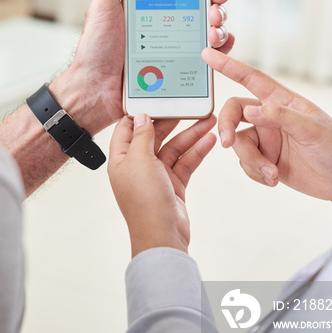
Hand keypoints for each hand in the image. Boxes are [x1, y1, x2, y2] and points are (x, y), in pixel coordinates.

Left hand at [53, 0, 232, 134]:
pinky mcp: (179, 72)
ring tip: (212, 33)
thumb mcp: (102, 8)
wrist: (94, 90)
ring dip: (220, 30)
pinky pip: (207, 62)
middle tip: (214, 12)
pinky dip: (218, 55)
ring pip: (210, 34)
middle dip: (217, 7)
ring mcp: (175, 49)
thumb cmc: (95, 50)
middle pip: (204, 10)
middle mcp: (167, 26)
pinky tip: (214, 52)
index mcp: (152, 7)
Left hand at [108, 114, 216, 256]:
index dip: (141, 112)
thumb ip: (142, 136)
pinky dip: (197, 151)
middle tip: (188, 106)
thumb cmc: (145, 202)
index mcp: (121, 159)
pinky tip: (210, 140)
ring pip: (174, 148)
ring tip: (209, 120)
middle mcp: (137, 165)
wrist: (162, 235)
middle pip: (155, 135)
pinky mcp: (173, 184)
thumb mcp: (140, 160)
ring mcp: (156, 175)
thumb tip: (143, 117)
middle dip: (173, 121)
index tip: (156, 97)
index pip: (128, 128)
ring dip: (191, 134)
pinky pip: (185, 162)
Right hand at [201, 49, 331, 225]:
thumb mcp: (312, 129)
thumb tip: (249, 111)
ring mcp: (265, 138)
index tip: (208, 54)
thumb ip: (279, 117)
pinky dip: (255, 172)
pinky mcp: (263, 158)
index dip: (228, 65)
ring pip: (238, 143)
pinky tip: (274, 179)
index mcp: (281, 100)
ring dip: (251, 161)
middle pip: (234, 112)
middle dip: (227, 127)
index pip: (251, 78)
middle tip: (228, 143)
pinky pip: (244, 163)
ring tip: (272, 174)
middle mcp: (269, 117)